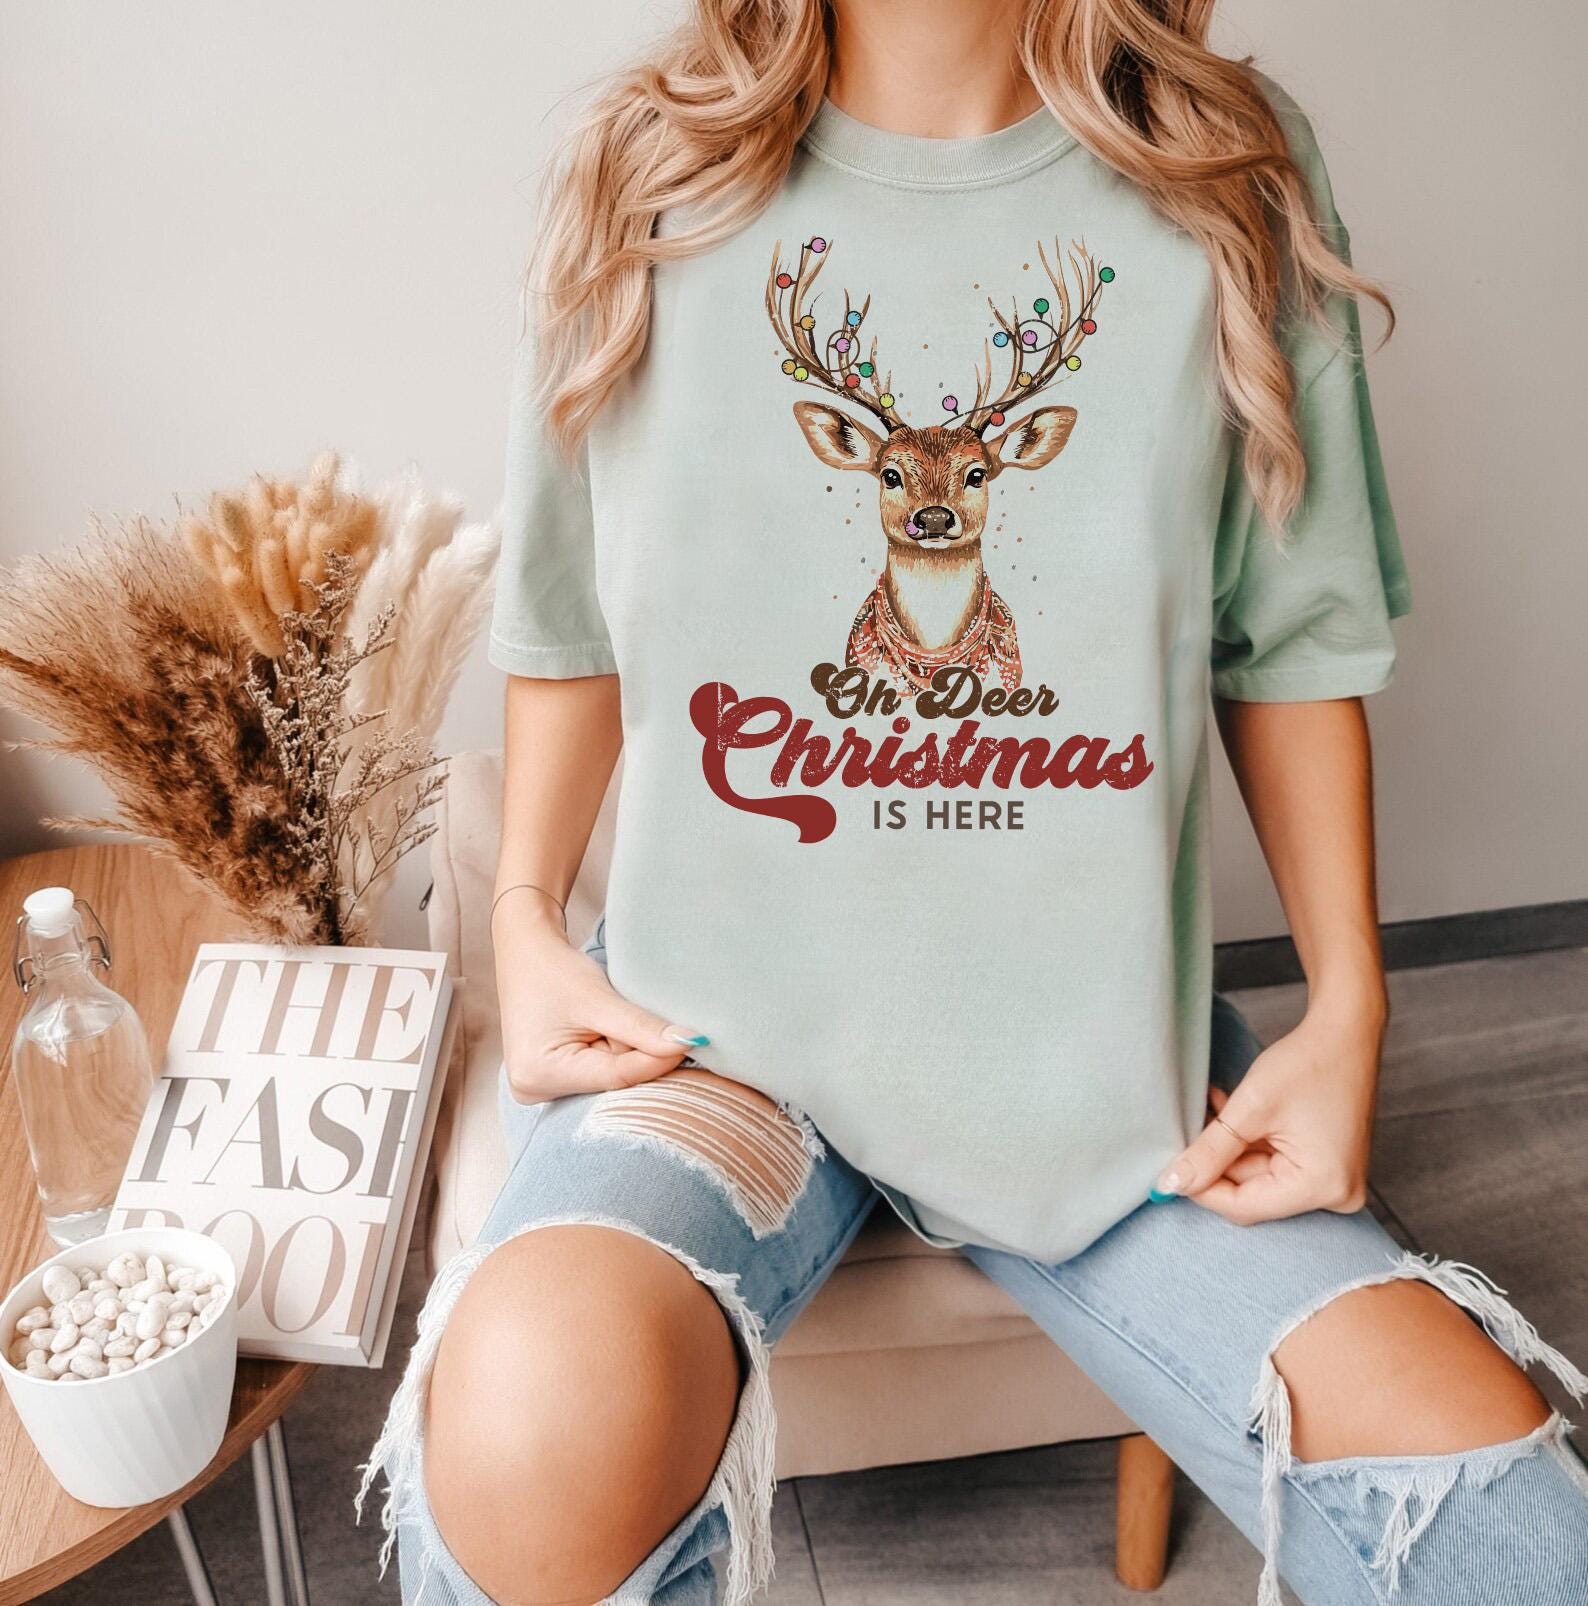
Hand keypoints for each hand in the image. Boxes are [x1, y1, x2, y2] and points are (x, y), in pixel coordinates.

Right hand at [494, 903, 707, 1102]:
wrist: (526, 954)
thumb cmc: (555, 971)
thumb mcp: (600, 998)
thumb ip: (643, 1027)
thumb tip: (689, 1044)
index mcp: (540, 1073)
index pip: (618, 1077)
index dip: (659, 1058)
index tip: (691, 1040)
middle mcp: (535, 1090)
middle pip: (614, 1082)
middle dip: (636, 1054)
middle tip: (639, 1022)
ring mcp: (542, 1088)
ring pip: (610, 1078)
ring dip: (623, 1051)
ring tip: (609, 1021)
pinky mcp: (551, 1080)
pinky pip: (600, 1073)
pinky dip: (612, 1053)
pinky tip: (605, 1032)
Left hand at [1156, 996, 1384, 1225]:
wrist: (1345, 1033)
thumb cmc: (1307, 1064)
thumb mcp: (1249, 1109)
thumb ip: (1208, 1152)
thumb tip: (1171, 1185)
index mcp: (1321, 1186)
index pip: (1244, 1206)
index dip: (1201, 1189)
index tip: (1168, 1172)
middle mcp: (1334, 1194)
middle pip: (1251, 1193)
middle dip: (1215, 1161)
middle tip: (1188, 1127)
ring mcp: (1332, 1180)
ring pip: (1257, 1176)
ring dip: (1228, 1146)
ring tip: (1211, 1105)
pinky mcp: (1325, 1165)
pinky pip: (1274, 1164)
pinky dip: (1248, 1141)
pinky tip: (1228, 1109)